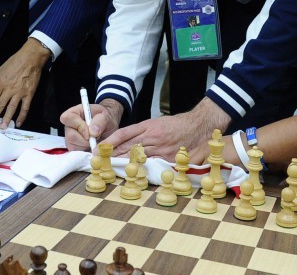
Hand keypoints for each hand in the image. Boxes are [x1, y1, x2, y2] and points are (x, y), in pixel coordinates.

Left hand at [0, 38, 51, 128]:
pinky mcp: (28, 93)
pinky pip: (25, 107)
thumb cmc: (15, 62)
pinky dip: (22, 116)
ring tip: (2, 128)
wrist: (31, 57)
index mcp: (0, 82)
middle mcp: (8, 89)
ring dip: (6, 119)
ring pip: (11, 108)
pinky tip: (19, 122)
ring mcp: (19, 92)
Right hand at [60, 98, 122, 150]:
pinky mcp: (73, 147)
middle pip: (70, 136)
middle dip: (85, 140)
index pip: (67, 118)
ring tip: (94, 141)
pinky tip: (92, 146)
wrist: (108, 128)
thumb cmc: (104, 119)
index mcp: (74, 113)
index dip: (78, 125)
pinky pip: (77, 153)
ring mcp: (70, 138)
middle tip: (95, 138)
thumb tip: (92, 132)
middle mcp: (69, 126)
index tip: (90, 131)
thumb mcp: (106, 116)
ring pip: (73, 146)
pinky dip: (86, 151)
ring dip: (86, 146)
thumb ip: (100, 121)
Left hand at [103, 98, 229, 162]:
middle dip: (112, 154)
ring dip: (122, 163)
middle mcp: (152, 137)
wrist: (198, 126)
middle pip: (127, 147)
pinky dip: (140, 169)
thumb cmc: (177, 124)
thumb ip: (143, 132)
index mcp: (148, 126)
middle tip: (98, 161)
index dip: (110, 142)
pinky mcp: (168, 158)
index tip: (99, 148)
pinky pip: (151, 164)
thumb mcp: (157, 122)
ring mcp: (160, 148)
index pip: (124, 134)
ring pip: (137, 157)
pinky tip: (131, 174)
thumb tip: (126, 142)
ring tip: (108, 168)